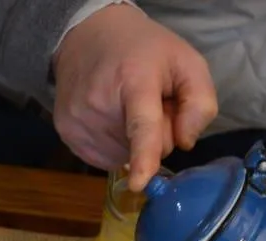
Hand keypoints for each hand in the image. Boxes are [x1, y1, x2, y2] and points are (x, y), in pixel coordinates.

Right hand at [53, 4, 217, 189]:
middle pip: (143, 148)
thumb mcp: (186, 62)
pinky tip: (110, 118)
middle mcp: (99, 102)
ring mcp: (78, 119)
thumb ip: (200, 102)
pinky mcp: (66, 132)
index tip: (139, 183)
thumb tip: (184, 142)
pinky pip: (103, 159)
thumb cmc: (144, 51)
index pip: (142, 125)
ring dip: (131, 140)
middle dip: (154, 133)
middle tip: (145, 101)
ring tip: (125, 105)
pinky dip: (114, 145)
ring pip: (123, 157)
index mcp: (134, 80)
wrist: (88, 33)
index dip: (143, 156)